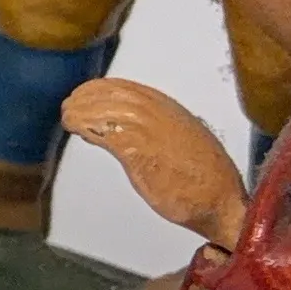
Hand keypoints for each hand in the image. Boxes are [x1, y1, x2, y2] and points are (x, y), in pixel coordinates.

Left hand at [60, 75, 249, 251]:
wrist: (221, 202)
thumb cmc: (206, 180)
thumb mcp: (184, 142)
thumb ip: (162, 131)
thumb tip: (136, 130)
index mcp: (173, 110)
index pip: (130, 88)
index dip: (102, 89)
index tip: (85, 94)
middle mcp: (162, 114)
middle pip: (115, 93)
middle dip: (88, 97)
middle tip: (70, 106)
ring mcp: (152, 131)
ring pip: (108, 109)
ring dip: (83, 112)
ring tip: (69, 119)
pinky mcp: (142, 152)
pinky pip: (107, 131)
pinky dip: (88, 128)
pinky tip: (79, 132)